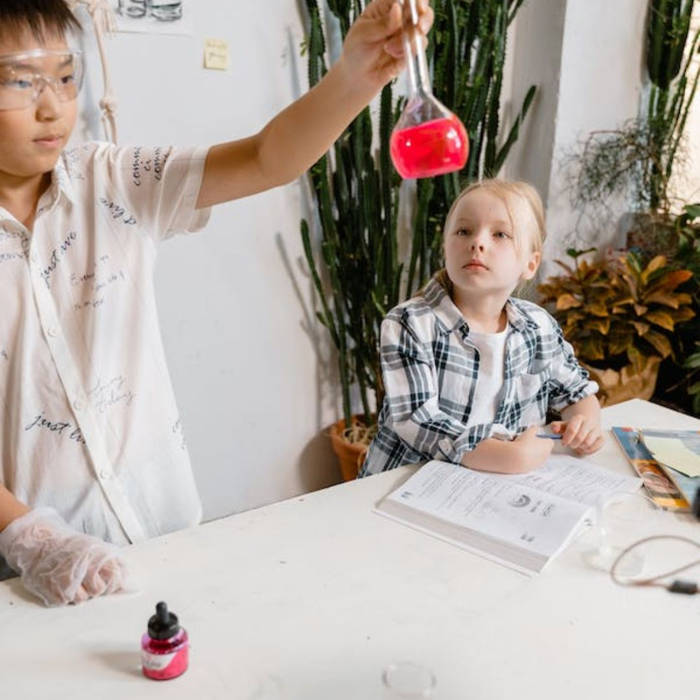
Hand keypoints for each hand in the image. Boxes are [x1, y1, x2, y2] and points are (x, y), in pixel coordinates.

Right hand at [0, 508, 127, 605]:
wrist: (40, 542)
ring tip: (71, 581)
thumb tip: (127, 583)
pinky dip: (62, 596)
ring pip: (82, 599)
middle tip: (87, 582)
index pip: (116, 577)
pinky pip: (64, 601)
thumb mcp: (95, 546)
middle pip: (99, 590)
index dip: (113, 583)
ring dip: (78, 593)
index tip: (108, 583)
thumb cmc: (69, 546)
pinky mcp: (53, 590)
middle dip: (96, 589)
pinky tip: (59, 584)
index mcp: (97, 555)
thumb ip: (111, 562)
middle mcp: (84, 567)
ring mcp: (67, 579)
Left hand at [338, 0, 434, 90]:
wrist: (358, 77)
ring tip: (389, 49)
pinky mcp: (410, 50)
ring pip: (422, 30)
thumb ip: (382, 24)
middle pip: (422, 11)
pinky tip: (394, 56)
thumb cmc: (356, 51)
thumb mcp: (364, 34)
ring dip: (410, 40)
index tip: (419, 8)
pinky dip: (409, 52)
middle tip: (419, 28)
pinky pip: (418, 48)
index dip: (416, 1)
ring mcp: (406, 34)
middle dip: (423, 19)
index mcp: (386, 7)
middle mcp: (400, 18)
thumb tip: (397, 8)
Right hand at [511, 426, 554, 471]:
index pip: (549, 441)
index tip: (535, 437)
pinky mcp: (534, 468)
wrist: (516, 457)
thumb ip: (534, 429)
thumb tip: (535, 428)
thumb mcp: (529, 432)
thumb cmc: (523, 444)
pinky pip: (532, 462)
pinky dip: (528, 459)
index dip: (542, 438)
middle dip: (537, 445)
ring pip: (538, 456)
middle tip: (528, 442)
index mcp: (548, 445)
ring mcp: (540, 462)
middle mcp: (546, 454)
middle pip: (544, 449)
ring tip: (523, 449)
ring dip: (533, 452)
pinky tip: (521, 455)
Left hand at [550, 415, 603, 454]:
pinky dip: (588, 450)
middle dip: (573, 444)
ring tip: (577, 446)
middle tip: (570, 445)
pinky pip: (596, 447)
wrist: (587, 422)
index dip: (567, 438)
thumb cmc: (574, 425)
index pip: (572, 429)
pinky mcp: (602, 438)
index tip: (564, 443)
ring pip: (588, 443)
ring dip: (580, 447)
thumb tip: (554, 429)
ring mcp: (597, 430)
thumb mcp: (564, 424)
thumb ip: (557, 426)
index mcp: (579, 418)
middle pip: (580, 437)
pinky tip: (583, 448)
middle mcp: (589, 423)